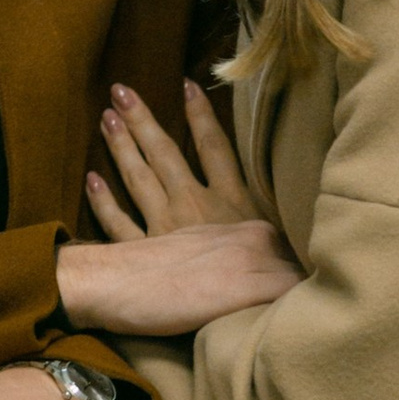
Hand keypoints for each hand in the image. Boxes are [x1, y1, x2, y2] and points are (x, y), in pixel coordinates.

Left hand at [54, 77, 300, 334]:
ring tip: (105, 117)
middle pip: (164, 154)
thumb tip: (307, 213)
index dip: (200, 116)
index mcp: (231, 202)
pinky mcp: (143, 254)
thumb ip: (287, 234)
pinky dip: (103, 201)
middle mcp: (193, 206)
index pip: (214, 148)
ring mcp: (164, 228)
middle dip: (142, 121)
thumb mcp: (290, 257)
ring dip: (121, 147)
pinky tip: (90, 179)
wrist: (229, 314)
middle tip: (119, 91)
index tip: (186, 85)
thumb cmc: (270, 289)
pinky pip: (117, 223)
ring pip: (137, 179)